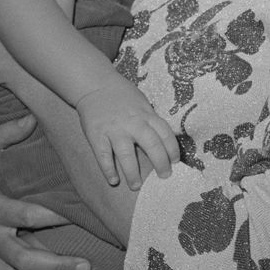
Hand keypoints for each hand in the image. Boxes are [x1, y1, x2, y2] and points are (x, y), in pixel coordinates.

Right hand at [75, 75, 179, 189]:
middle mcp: (132, 122)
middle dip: (160, 163)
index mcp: (146, 114)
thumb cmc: (122, 95)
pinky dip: (108, 169)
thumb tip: (163, 141)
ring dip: (133, 173)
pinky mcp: (97, 135)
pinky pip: (103, 155)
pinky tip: (114, 180)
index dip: (172, 149)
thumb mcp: (141, 102)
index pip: (165, 133)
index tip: (175, 162)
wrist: (95, 84)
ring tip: (136, 186)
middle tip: (164, 177)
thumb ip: (150, 120)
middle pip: (151, 145)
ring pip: (126, 154)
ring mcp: (114, 129)